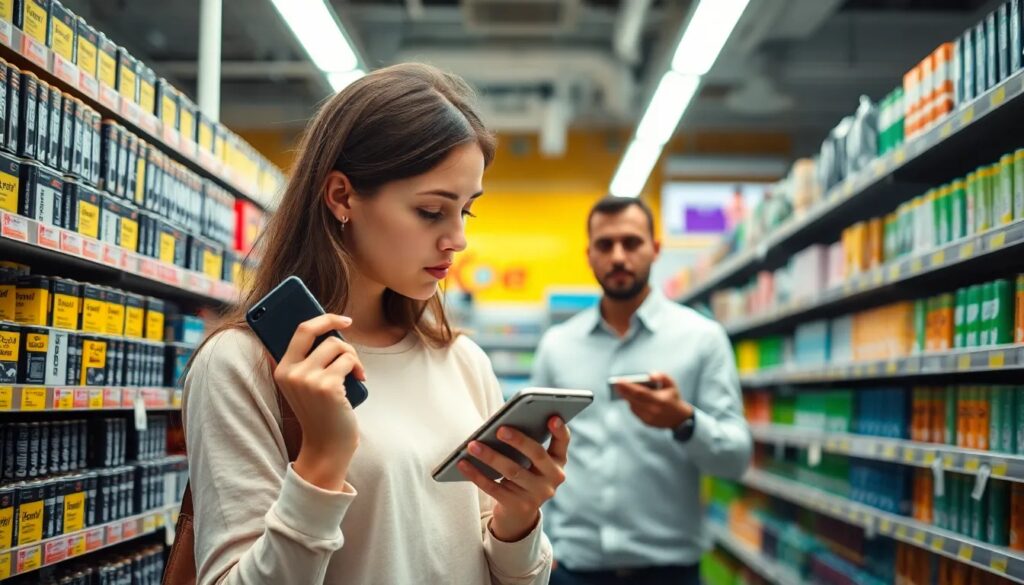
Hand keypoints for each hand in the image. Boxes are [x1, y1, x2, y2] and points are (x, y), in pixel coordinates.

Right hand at [271, 314, 365, 490]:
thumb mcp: (306, 385)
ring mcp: (307, 379)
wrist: (327, 446)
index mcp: (281, 369)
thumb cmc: (321, 412)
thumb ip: (308, 359)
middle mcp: (290, 372)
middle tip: (348, 323)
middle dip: (335, 324)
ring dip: (352, 356)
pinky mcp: (326, 386)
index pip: (300, 331)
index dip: (321, 318)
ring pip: (337, 345)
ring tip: (355, 372)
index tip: (339, 318)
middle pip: (315, 330)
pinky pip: (348, 361)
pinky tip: (359, 380)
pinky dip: (358, 368)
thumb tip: (328, 327)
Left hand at [458, 417, 570, 541]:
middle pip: (536, 455)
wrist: (518, 514)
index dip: (560, 431)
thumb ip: (525, 446)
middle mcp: (552, 479)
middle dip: (519, 441)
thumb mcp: (530, 463)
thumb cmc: (522, 475)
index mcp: (557, 463)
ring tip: (472, 445)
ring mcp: (537, 495)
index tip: (552, 417)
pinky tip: (463, 463)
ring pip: (512, 471)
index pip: (562, 444)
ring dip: (490, 456)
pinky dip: (477, 475)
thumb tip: (500, 427)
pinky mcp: (518, 506)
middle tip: (500, 429)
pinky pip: (494, 488)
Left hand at [615, 371, 692, 428]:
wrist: (679, 418)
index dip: (628, 387)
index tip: (619, 380)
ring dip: (626, 397)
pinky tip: (628, 397)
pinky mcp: (646, 422)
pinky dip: (631, 403)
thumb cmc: (673, 398)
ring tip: (620, 388)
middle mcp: (654, 411)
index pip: (640, 393)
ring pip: (633, 406)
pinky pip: (635, 411)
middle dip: (623, 391)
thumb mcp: (672, 384)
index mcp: (660, 400)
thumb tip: (650, 375)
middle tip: (616, 383)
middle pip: (633, 400)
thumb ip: (662, 376)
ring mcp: (649, 418)